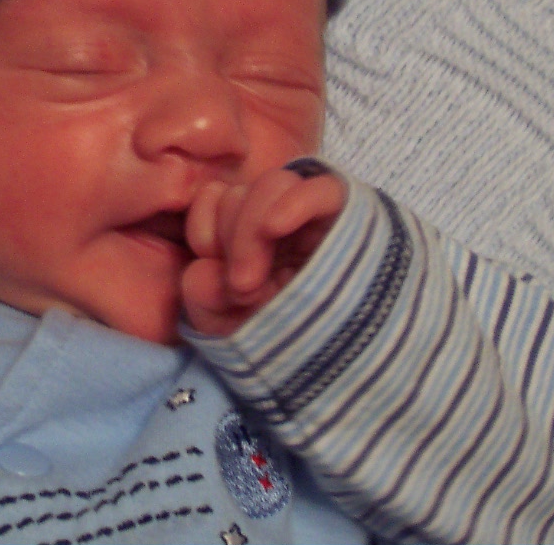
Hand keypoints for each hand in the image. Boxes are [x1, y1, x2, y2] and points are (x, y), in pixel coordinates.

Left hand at [181, 164, 345, 336]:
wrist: (342, 369)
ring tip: (254, 283)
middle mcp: (279, 220)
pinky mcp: (352, 219)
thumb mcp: (230, 327)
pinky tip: (276, 227)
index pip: (214, 198)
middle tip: (242, 288)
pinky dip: (296, 202)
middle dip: (232, 239)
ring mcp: (315, 219)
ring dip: (253, 229)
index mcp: (248, 235)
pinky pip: (324, 190)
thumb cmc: (282, 345)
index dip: (202, 224)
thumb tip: (201, 268)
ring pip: (274, 184)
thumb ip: (203, 297)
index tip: (207, 264)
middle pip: (241, 192)